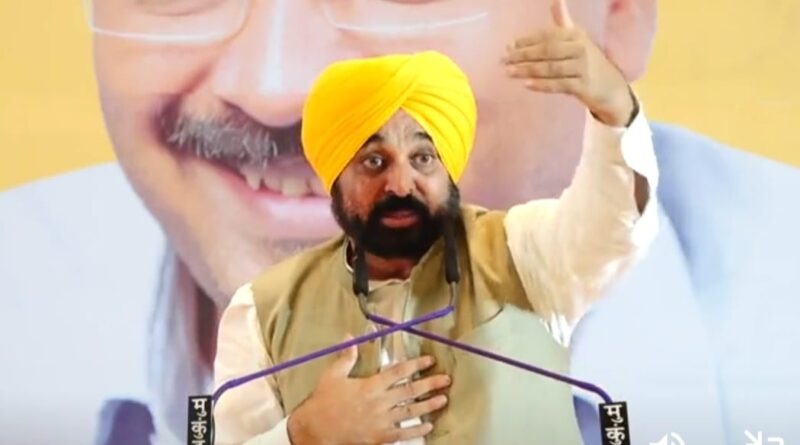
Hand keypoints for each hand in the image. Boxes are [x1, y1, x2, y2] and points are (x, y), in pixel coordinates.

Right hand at [287, 339, 450, 444]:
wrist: (315, 430)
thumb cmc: (324, 402)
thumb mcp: (333, 375)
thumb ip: (346, 357)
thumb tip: (350, 336)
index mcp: (370, 385)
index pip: (398, 372)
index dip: (415, 365)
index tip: (429, 360)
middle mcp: (379, 402)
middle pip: (410, 391)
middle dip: (430, 384)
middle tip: (446, 379)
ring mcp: (381, 421)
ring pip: (410, 411)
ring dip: (429, 405)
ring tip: (443, 400)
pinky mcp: (379, 437)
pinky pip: (402, 433)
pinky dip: (417, 430)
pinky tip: (429, 426)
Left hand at [502, 0, 634, 126]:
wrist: (611, 88)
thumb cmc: (588, 61)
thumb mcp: (577, 38)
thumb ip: (562, 21)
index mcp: (576, 35)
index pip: (547, 36)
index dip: (526, 41)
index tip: (508, 46)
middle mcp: (581, 48)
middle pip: (547, 51)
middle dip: (523, 55)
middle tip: (503, 60)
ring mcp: (583, 68)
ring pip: (550, 68)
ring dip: (527, 70)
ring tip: (509, 72)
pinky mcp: (583, 86)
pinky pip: (558, 85)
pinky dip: (542, 85)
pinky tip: (526, 84)